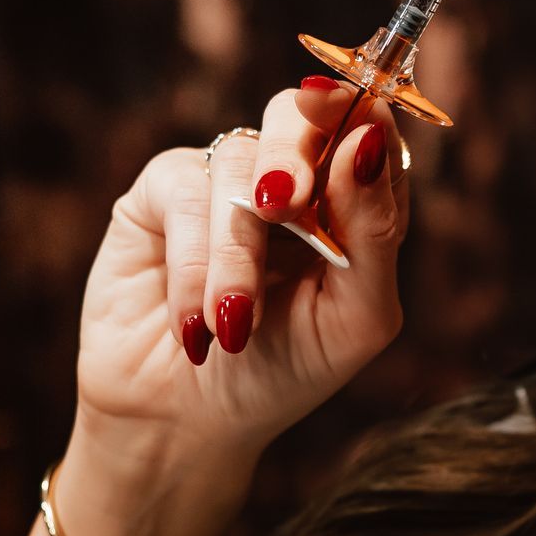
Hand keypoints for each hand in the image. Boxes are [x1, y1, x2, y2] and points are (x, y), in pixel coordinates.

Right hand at [74, 77, 409, 461]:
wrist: (187, 423)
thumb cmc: (283, 373)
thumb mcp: (354, 319)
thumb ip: (374, 233)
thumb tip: (367, 140)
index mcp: (351, 202)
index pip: (368, 129)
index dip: (361, 117)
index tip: (355, 133)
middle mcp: (290, 180)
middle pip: (297, 112)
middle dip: (293, 154)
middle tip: (282, 205)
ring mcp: (223, 181)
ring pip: (235, 163)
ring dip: (236, 255)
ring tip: (234, 325)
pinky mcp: (162, 194)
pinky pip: (182, 191)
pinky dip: (193, 265)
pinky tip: (195, 323)